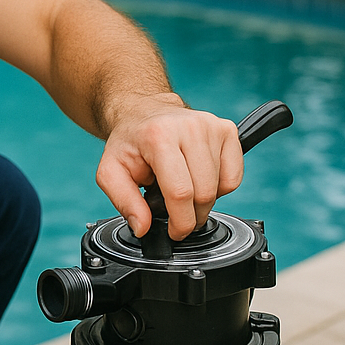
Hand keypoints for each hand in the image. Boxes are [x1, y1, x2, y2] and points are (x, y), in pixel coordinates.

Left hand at [97, 93, 242, 239]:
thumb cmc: (130, 143)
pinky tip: (199, 180)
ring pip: (220, 188)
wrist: (144, 112)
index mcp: (159, 137)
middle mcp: (190, 128)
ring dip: (204, 202)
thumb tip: (142, 227)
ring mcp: (212, 127)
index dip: (180, 222)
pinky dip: (219, 189)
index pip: (180, 192)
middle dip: (192, 217)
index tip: (174, 232)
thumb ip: (124, 202)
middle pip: (204, 193)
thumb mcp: (111, 173)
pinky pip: (233, 177)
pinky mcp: (227, 130)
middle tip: (177, 215)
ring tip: (183, 191)